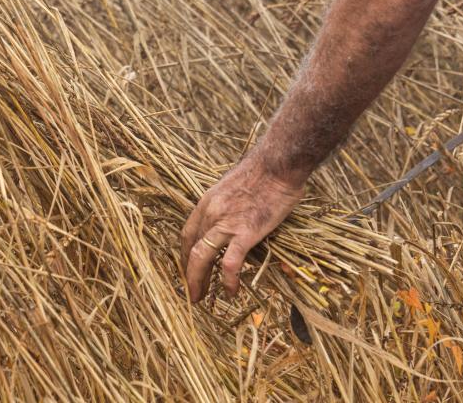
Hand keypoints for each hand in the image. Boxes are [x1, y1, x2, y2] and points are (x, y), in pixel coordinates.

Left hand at [179, 157, 303, 302]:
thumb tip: (232, 219)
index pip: (188, 233)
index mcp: (207, 202)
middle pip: (191, 248)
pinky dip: (228, 280)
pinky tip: (231, 292)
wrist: (278, 164)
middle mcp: (211, 213)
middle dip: (188, 273)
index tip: (187, 268)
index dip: (185, 254)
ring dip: (198, 281)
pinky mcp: (246, 233)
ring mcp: (227, 223)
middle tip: (191, 293)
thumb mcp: (234, 186)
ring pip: (202, 258)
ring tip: (200, 299)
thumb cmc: (263, 172)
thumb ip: (227, 205)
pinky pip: (230, 263)